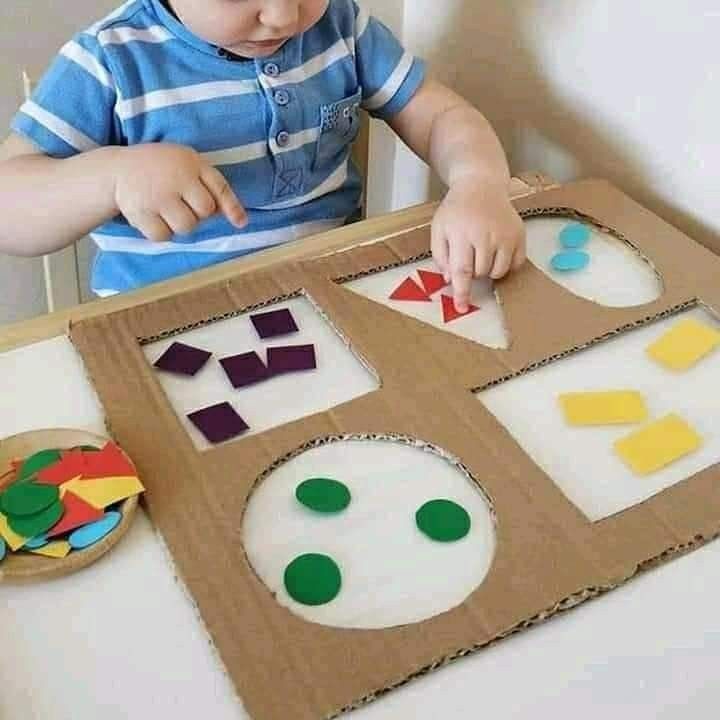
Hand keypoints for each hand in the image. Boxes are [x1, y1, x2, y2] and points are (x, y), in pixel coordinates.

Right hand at [111, 143, 246, 241]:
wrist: (116, 170)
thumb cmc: (159, 168)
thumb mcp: (185, 163)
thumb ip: (208, 184)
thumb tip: (232, 216)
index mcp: (190, 163)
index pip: (219, 187)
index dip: (232, 207)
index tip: (241, 223)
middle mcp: (176, 178)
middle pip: (205, 212)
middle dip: (198, 214)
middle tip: (181, 204)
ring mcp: (158, 196)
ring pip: (187, 227)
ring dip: (179, 224)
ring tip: (166, 210)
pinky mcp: (141, 213)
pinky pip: (164, 236)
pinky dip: (161, 232)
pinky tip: (153, 217)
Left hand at [431, 179, 525, 311]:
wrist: (481, 185)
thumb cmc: (456, 210)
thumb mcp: (439, 229)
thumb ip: (441, 256)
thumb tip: (451, 281)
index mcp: (463, 233)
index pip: (463, 271)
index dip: (462, 292)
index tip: (461, 307)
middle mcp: (487, 234)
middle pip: (481, 273)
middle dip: (472, 273)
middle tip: (468, 255)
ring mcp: (506, 234)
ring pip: (499, 272)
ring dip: (488, 271)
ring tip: (481, 253)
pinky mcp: (520, 234)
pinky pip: (516, 264)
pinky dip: (506, 265)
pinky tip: (497, 252)